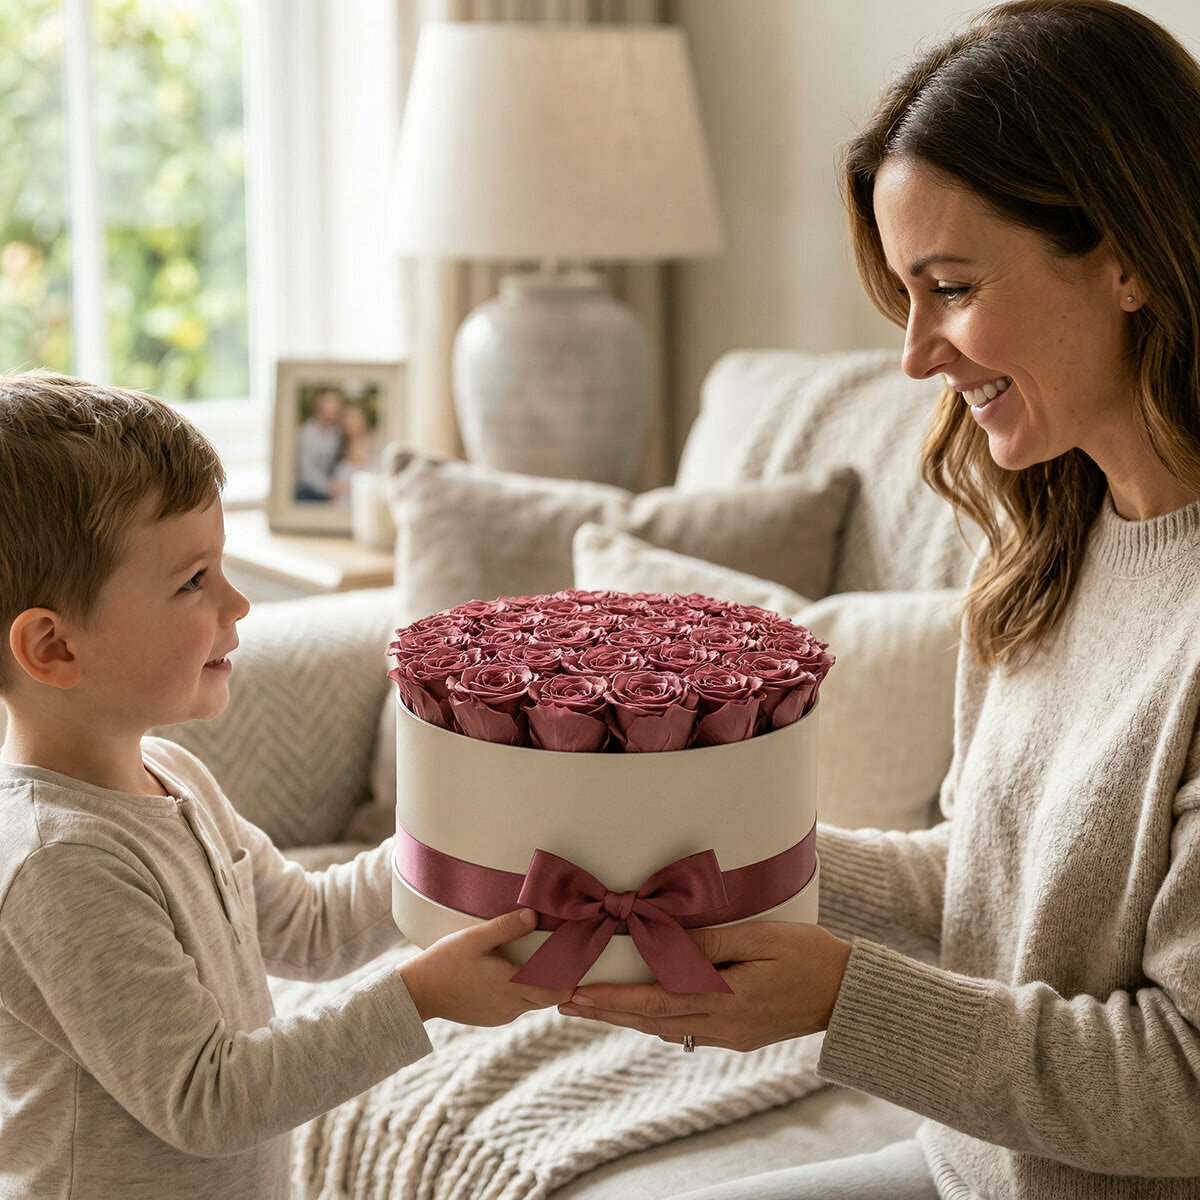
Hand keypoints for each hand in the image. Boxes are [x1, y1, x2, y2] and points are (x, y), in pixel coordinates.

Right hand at [399, 908, 572, 1025]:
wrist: (417, 993)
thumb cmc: (445, 962)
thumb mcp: (475, 938)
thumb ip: (506, 927)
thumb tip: (534, 915)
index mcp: (512, 987)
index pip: (556, 991)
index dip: (571, 980)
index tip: (581, 963)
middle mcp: (510, 1007)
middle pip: (547, 997)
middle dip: (558, 981)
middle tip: (566, 958)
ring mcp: (500, 1015)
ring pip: (531, 1002)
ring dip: (538, 986)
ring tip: (542, 962)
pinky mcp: (490, 1018)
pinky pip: (515, 1006)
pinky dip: (521, 992)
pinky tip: (513, 975)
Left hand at [558, 921, 850, 1051]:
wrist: (849, 995)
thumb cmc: (810, 956)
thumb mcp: (762, 939)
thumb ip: (712, 943)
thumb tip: (664, 940)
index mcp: (726, 1001)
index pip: (655, 1001)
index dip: (613, 998)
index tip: (577, 994)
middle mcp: (723, 1025)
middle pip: (651, 1020)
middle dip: (606, 1011)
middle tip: (563, 1002)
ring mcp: (731, 1034)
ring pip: (666, 1028)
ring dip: (626, 1016)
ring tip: (590, 1006)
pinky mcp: (739, 1034)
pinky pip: (687, 1029)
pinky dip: (657, 1019)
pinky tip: (641, 1011)